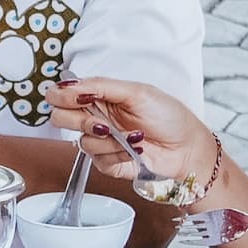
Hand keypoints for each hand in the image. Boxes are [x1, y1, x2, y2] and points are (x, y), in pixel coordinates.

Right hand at [49, 77, 227, 200]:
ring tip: (133, 136)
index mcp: (100, 96)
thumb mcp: (136, 92)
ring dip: (109, 140)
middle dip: (81, 121)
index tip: (79, 99)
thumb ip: (100, 86)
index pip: (62, 94)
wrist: (187, 148)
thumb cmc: (170, 117)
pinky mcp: (107, 162)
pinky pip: (97, 160)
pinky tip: (136, 149)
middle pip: (60, 118)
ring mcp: (100, 141)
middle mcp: (96, 117)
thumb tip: (71, 84)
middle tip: (102, 122)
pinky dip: (118, 154)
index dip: (62, 96)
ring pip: (81, 142)